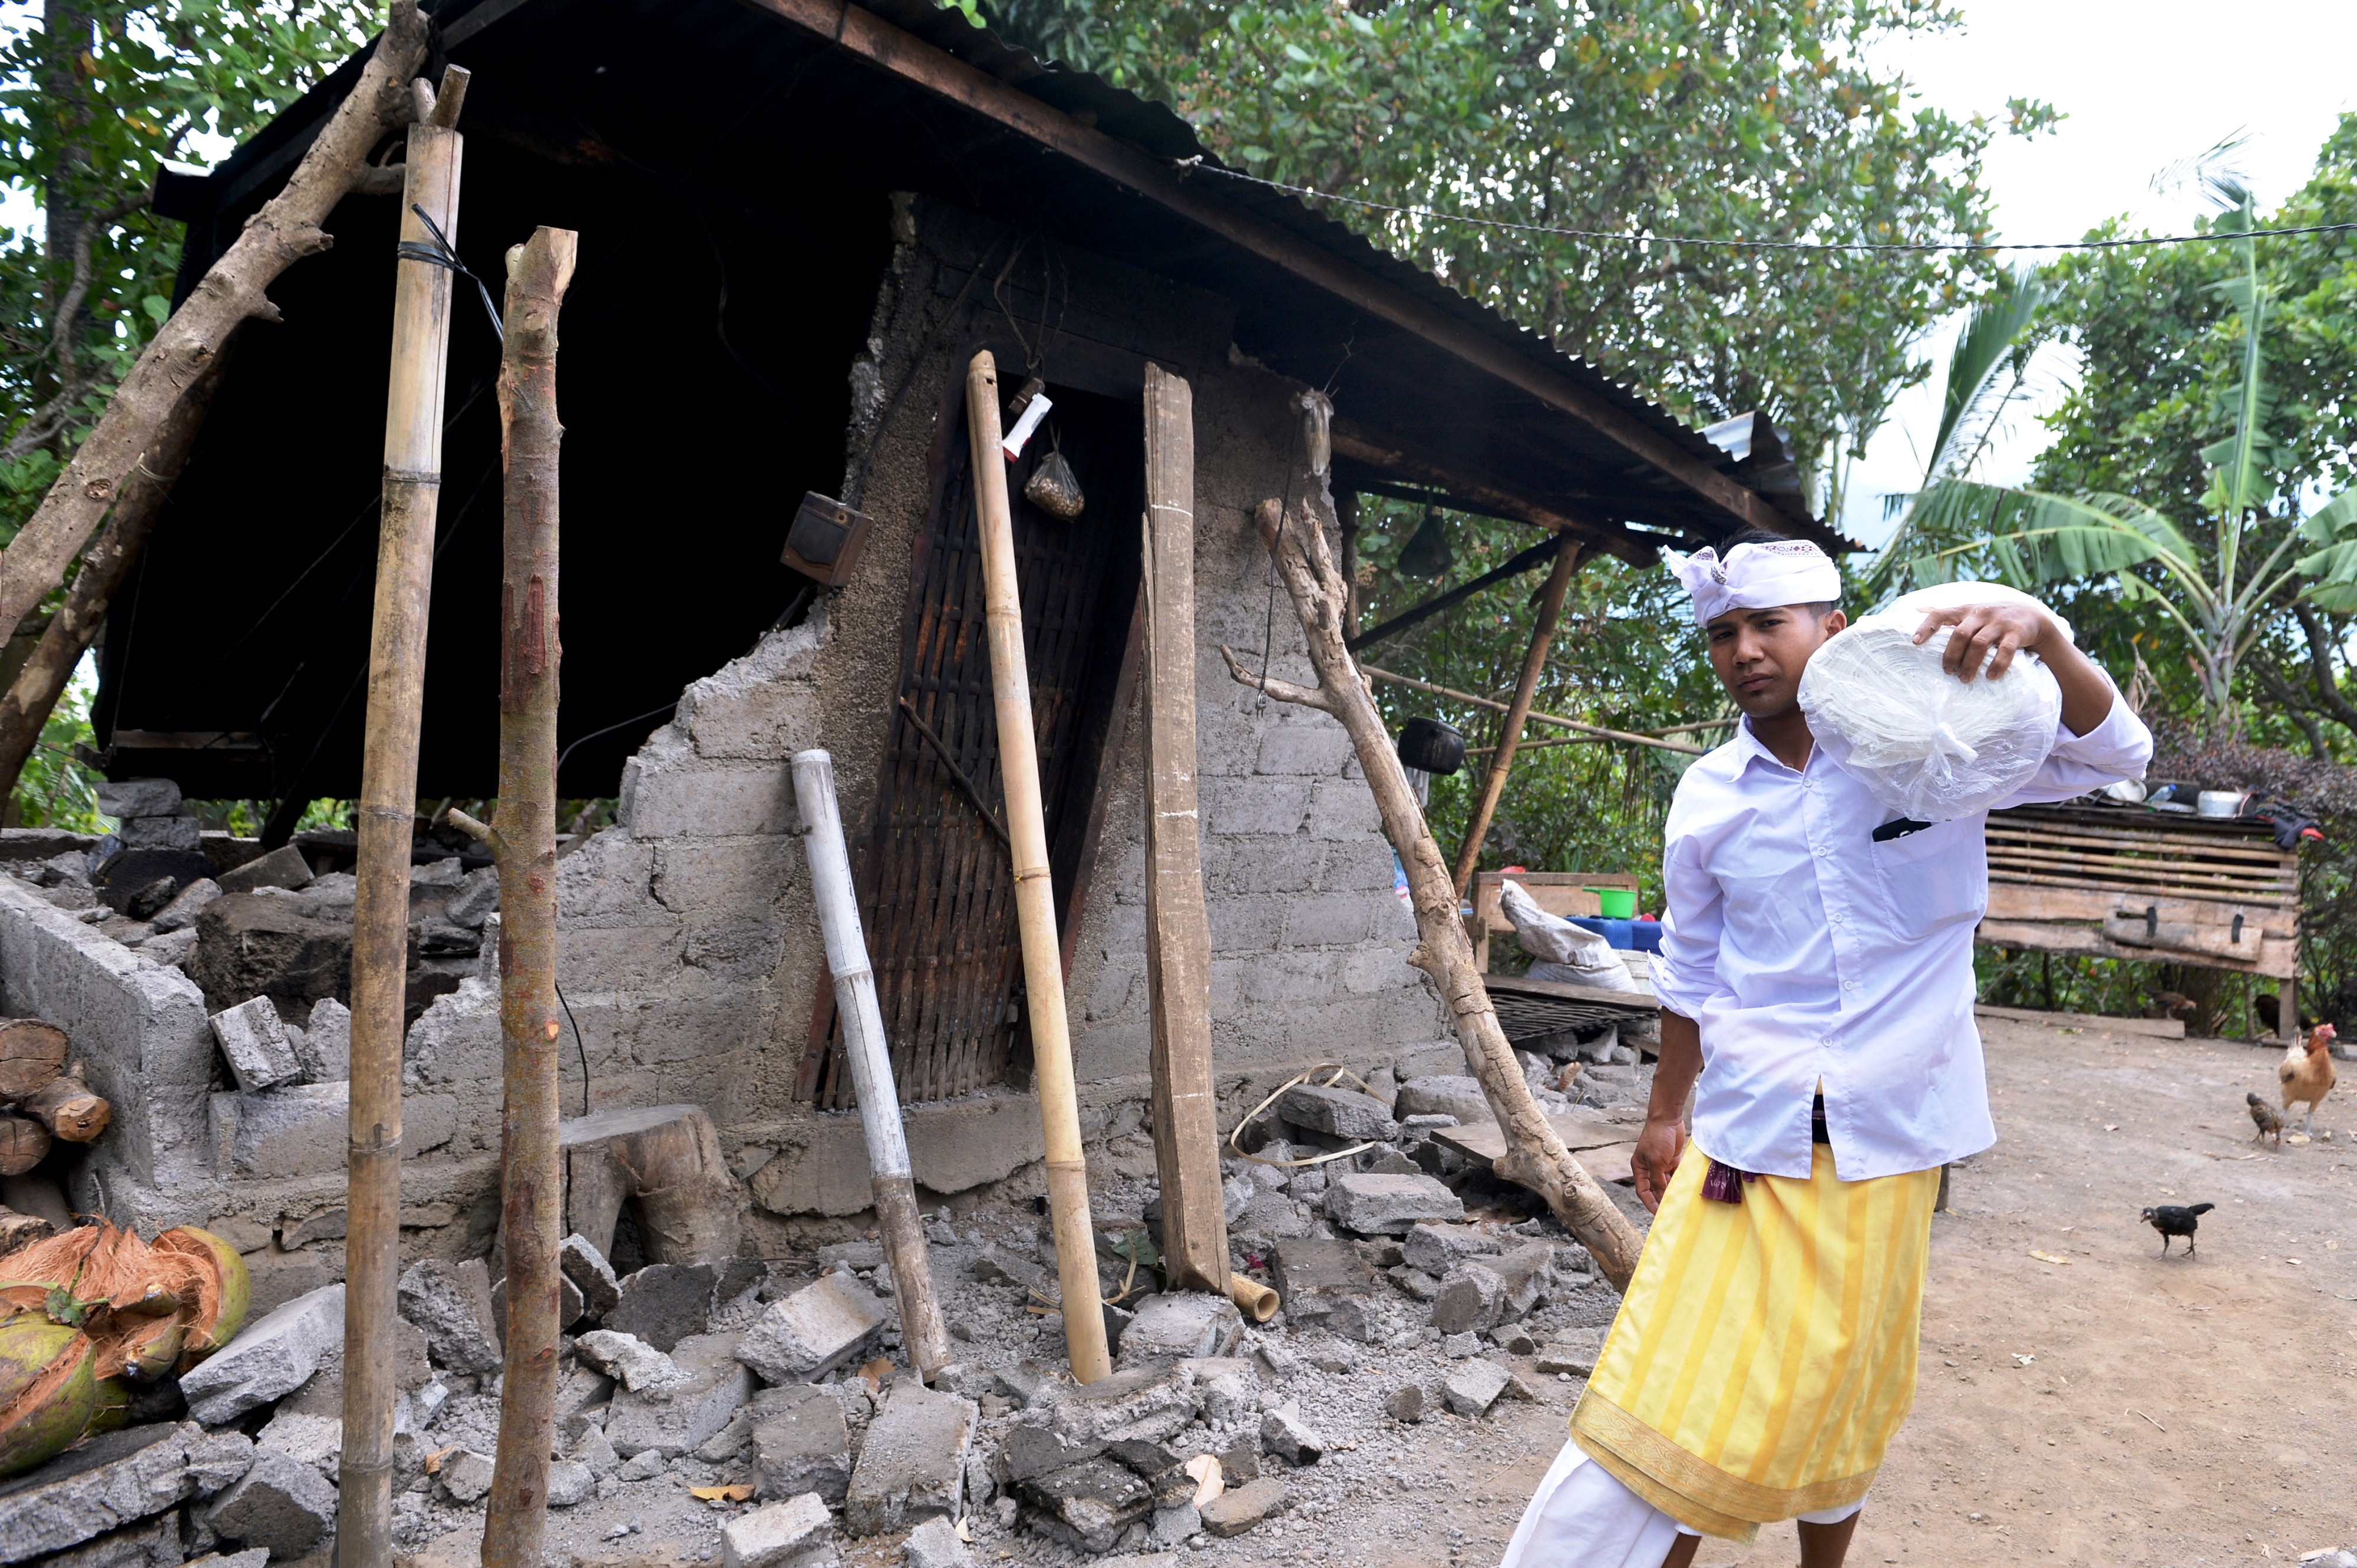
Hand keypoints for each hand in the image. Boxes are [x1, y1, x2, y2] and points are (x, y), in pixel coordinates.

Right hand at [1630, 1113, 1686, 1213]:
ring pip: (1665, 1183)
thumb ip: (1658, 1180)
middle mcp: (1649, 1168)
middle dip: (1661, 1199)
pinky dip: (1678, 1183)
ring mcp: (1660, 1164)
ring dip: (1671, 1192)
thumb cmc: (1657, 1138)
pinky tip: (1684, 1190)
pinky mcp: (1671, 1160)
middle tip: (1672, 1211)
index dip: (1649, 1203)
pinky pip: (1674, 1176)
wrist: (1668, 1119)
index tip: (1658, 1214)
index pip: (1643, 1191)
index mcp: (1639, 1168)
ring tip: (1680, 1203)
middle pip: (1654, 1189)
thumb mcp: (1656, 1162)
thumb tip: (1662, 1196)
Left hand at [1911, 602, 2057, 682]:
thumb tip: (1916, 609)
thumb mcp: (1969, 611)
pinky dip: (1997, 664)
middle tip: (1948, 672)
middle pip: (1960, 634)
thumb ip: (1946, 613)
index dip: (1927, 627)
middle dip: (1951, 655)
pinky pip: (2005, 650)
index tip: (1915, 642)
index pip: (1941, 614)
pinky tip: (1991, 676)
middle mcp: (1980, 613)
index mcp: (1965, 610)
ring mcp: (1999, 622)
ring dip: (1970, 663)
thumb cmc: (1990, 617)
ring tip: (1964, 679)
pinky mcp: (2016, 632)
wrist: (2030, 615)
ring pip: (1980, 643)